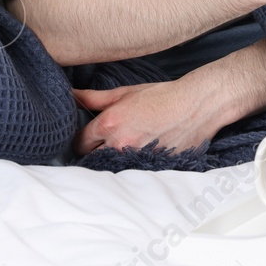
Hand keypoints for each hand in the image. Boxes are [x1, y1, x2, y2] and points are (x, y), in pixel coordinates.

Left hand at [73, 79, 224, 154]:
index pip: (79, 143)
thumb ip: (93, 98)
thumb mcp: (124, 92)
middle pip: (91, 160)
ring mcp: (135, 159)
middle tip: (105, 143)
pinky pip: (131, 172)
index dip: (82, 138)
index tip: (90, 136)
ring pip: (111, 168)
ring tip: (124, 148)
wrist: (195, 106)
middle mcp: (119, 145)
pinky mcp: (151, 168)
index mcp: (109, 125)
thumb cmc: (160, 96)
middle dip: (95, 152)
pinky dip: (131, 166)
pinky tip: (140, 154)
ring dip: (112, 161)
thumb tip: (71, 95)